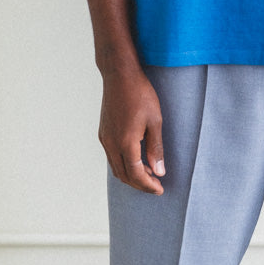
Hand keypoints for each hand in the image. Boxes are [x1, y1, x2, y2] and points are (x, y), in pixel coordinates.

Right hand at [98, 67, 164, 193]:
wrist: (119, 75)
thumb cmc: (140, 94)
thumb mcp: (155, 121)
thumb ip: (155, 148)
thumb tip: (159, 171)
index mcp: (125, 143)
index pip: (136, 175)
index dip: (148, 185)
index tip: (159, 189)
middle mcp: (111, 144)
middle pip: (124, 175)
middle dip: (140, 183)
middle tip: (155, 184)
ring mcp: (105, 138)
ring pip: (116, 167)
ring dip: (131, 174)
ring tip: (148, 172)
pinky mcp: (103, 132)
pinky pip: (111, 156)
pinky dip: (123, 164)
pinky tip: (136, 158)